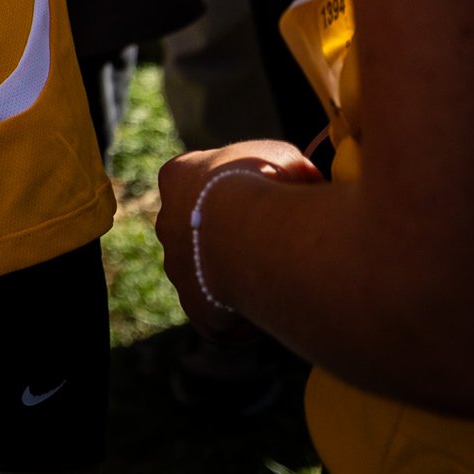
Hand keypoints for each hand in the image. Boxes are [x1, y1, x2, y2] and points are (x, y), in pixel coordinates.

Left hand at [156, 140, 323, 335]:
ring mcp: (178, 268)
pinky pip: (223, 315)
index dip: (237, 191)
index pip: (201, 184)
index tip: (266, 199)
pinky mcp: (197, 309)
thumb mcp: (282, 158)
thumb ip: (285, 171)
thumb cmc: (265, 183)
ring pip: (209, 274)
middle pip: (201, 231)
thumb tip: (304, 184)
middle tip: (275, 243)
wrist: (251, 232)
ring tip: (281, 275)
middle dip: (233, 236)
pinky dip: (249, 314)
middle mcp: (169, 222)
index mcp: (179, 177)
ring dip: (238, 275)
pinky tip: (278, 306)